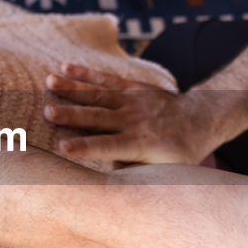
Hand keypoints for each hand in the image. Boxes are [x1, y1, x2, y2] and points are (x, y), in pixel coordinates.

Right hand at [43, 64, 219, 164]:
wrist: (201, 119)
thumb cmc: (179, 152)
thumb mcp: (166, 172)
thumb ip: (136, 172)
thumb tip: (108, 179)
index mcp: (139, 144)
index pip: (107, 147)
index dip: (84, 147)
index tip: (61, 147)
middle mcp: (133, 120)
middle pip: (97, 117)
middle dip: (72, 115)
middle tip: (47, 112)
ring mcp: (133, 101)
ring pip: (98, 94)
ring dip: (73, 89)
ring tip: (49, 83)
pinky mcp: (133, 87)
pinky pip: (107, 79)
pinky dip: (86, 74)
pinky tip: (65, 68)